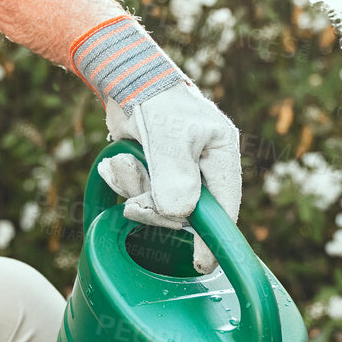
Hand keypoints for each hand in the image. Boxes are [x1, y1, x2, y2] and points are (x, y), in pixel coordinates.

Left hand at [71, 15, 240, 272]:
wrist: (123, 77)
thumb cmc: (153, 99)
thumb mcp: (166, 137)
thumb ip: (174, 176)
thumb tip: (179, 215)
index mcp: (221, 154)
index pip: (225, 207)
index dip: (213, 238)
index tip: (203, 265)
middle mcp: (204, 164)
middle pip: (187, 212)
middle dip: (156, 208)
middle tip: (135, 203)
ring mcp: (179, 168)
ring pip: (159, 204)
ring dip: (134, 190)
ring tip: (122, 164)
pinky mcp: (155, 169)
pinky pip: (140, 192)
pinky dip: (124, 181)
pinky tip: (116, 162)